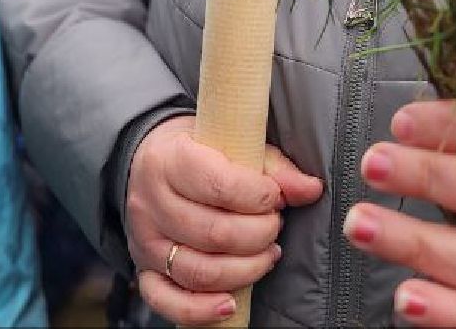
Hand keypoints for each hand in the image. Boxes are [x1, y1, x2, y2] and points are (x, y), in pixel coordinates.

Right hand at [124, 114, 323, 324]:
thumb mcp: (233, 144)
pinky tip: (230, 304)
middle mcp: (150, 203)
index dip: (260, 197)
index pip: (219, 186)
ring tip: (267, 254)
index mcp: (167, 161)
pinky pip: (167, 302)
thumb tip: (310, 189)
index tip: (274, 197)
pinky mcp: (145, 271)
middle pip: (215, 234)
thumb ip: (274, 167)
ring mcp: (145, 242)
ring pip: (199, 272)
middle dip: (260, 235)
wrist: (152, 164)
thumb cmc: (199, 152)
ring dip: (247, 269)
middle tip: (274, 225)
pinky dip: (201, 311)